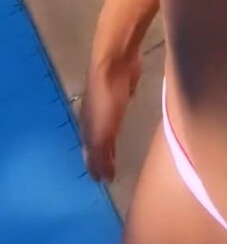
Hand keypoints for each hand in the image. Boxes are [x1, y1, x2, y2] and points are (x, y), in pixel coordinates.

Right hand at [80, 49, 142, 181]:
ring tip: (116, 150)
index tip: (102, 182)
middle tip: (109, 170)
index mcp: (86, 127)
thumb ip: (101, 155)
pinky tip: (122, 123)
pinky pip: (117, 111)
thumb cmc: (108, 98)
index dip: (94, 167)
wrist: (115, 61)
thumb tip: (102, 179)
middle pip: (95, 140)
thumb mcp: (103, 132)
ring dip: (109, 139)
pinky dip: (117, 122)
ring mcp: (104, 100)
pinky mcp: (119, 88)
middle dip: (100, 155)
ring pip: (105, 126)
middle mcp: (91, 115)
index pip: (88, 154)